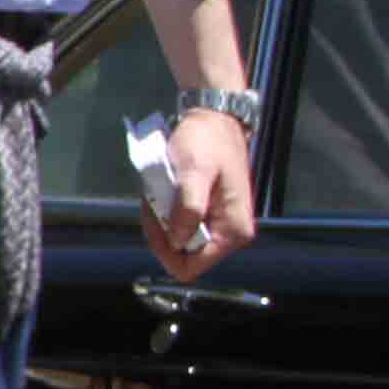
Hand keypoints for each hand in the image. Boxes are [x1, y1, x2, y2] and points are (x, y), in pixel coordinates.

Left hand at [147, 108, 256, 277]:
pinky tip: (162, 192)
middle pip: (181, 256)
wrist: (212, 121)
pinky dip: (164, 212)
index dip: (165, 251)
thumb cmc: (205, 142)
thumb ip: (188, 207)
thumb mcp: (194, 171)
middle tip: (155, 199)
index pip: (192, 268)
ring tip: (158, 191)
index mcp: (233, 231)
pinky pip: (178, 226)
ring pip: (176, 242)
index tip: (155, 220)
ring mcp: (219, 226)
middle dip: (160, 231)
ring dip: (160, 220)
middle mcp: (230, 235)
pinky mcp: (208, 216)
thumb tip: (178, 241)